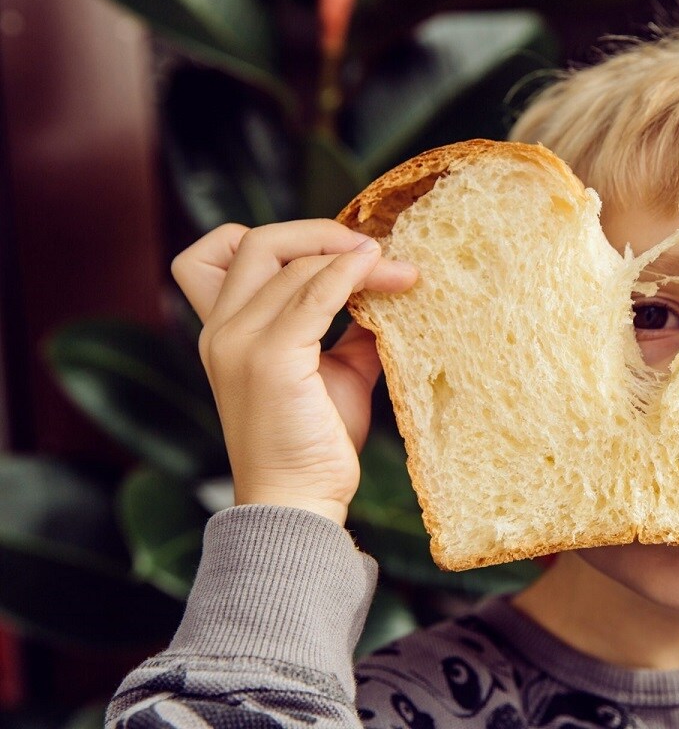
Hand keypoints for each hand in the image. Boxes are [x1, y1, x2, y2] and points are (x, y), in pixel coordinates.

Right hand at [172, 220, 416, 525]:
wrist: (299, 503)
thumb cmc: (314, 444)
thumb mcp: (334, 373)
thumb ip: (348, 331)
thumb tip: (388, 294)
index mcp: (224, 330)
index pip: (227, 250)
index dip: (285, 238)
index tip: (340, 254)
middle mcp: (220, 331)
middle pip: (256, 241)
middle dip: (320, 233)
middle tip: (374, 251)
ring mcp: (239, 343)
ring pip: (290, 262)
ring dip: (353, 256)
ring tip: (400, 270)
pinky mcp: (270, 359)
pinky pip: (314, 293)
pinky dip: (351, 274)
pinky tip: (387, 276)